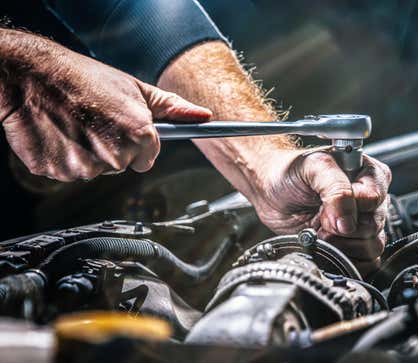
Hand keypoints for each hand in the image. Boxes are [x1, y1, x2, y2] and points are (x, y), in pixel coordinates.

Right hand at [0, 32, 211, 181]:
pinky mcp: (58, 172)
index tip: (122, 128)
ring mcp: (85, 167)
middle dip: (113, 147)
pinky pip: (70, 172)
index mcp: (139, 135)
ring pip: (96, 170)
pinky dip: (64, 157)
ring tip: (75, 124)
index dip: (137, 142)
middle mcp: (115, 156)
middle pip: (123, 165)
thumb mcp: (135, 89)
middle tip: (95, 120)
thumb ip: (172, 108)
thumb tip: (204, 116)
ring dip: (87, 153)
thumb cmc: (85, 79)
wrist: (31, 75)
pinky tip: (59, 134)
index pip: (149, 158)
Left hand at [249, 148, 391, 273]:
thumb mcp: (313, 167)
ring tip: (321, 231)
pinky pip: (367, 262)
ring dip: (342, 245)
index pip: (373, 199)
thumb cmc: (290, 171)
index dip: (349, 208)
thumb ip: (336, 189)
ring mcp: (361, 223)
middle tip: (320, 219)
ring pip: (372, 246)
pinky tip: (328, 246)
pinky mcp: (352, 245)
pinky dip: (345, 259)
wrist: (269, 189)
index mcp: (368, 174)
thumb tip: (347, 223)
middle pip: (373, 226)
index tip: (325, 206)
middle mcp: (369, 200)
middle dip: (342, 228)